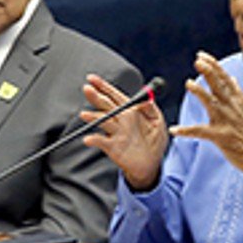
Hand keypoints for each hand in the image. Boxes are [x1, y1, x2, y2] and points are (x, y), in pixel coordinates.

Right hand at [81, 74, 168, 190]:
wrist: (151, 164)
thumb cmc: (154, 141)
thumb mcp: (158, 122)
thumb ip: (151, 108)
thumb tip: (146, 98)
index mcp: (130, 111)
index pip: (115, 96)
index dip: (104, 86)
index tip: (92, 78)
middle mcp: (121, 120)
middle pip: (106, 105)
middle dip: (96, 96)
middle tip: (86, 89)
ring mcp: (115, 133)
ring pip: (102, 122)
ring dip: (93, 118)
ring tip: (84, 114)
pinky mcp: (112, 147)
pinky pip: (101, 142)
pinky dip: (94, 140)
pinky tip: (89, 139)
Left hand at [170, 51, 242, 203]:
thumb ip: (237, 94)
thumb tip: (232, 79)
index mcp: (237, 101)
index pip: (224, 78)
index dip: (213, 66)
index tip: (202, 55)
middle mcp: (232, 108)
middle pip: (219, 86)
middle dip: (209, 72)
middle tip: (198, 60)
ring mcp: (227, 122)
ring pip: (212, 103)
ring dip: (200, 93)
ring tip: (188, 83)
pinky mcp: (221, 137)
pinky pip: (201, 132)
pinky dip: (187, 131)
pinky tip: (175, 130)